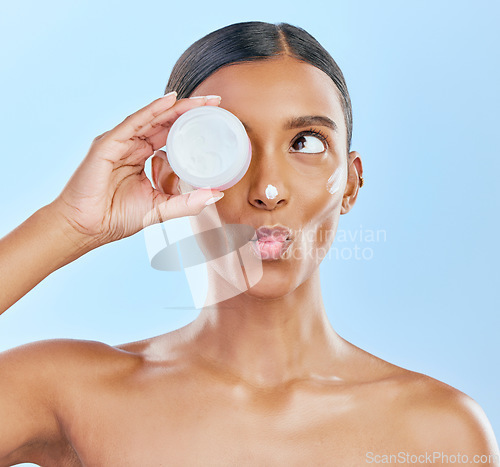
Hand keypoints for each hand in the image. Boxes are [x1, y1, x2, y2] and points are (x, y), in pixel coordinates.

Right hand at [51, 93, 223, 247]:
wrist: (87, 228)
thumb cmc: (118, 217)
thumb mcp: (161, 209)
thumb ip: (188, 202)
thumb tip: (216, 194)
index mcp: (144, 157)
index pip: (172, 135)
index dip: (192, 126)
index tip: (216, 119)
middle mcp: (133, 146)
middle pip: (165, 122)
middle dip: (190, 111)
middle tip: (215, 102)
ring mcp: (120, 142)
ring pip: (152, 118)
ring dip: (176, 107)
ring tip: (200, 101)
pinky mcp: (108, 144)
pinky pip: (133, 123)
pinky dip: (151, 111)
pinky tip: (170, 101)